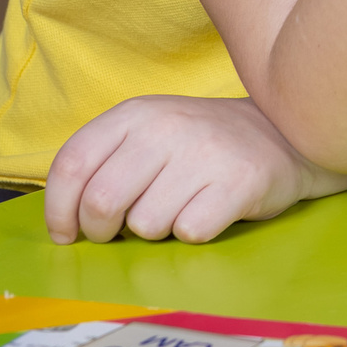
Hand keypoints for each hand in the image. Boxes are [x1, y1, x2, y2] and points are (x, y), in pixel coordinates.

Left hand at [43, 95, 346, 244]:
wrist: (286, 132)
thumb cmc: (203, 146)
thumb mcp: (149, 134)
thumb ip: (104, 164)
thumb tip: (65, 224)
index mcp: (136, 113)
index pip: (72, 165)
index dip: (59, 210)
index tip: (67, 232)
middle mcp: (166, 127)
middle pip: (100, 203)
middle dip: (104, 231)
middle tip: (123, 230)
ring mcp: (204, 153)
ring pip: (145, 225)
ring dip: (157, 230)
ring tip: (181, 207)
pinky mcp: (237, 182)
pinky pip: (188, 232)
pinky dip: (194, 232)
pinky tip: (210, 210)